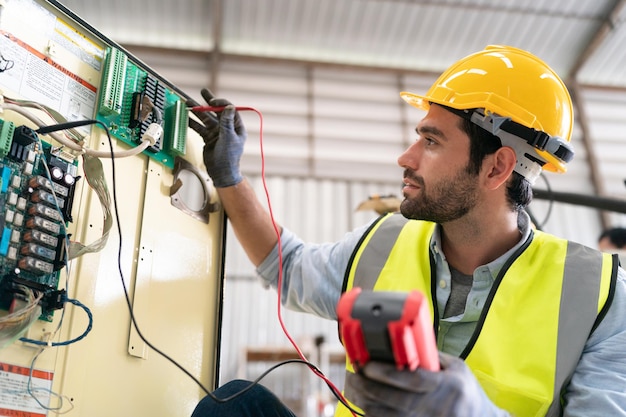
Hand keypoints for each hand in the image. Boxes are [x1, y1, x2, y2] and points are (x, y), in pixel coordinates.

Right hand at [188, 88, 245, 187]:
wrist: (221, 172)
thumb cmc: (228, 157)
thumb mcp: (228, 138)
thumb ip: (227, 122)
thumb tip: (229, 107)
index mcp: (236, 127)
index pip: (229, 110)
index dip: (221, 103)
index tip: (212, 100)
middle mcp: (227, 128)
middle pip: (217, 111)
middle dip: (209, 102)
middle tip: (203, 91)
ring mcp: (217, 133)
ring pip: (206, 119)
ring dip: (198, 111)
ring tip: (188, 103)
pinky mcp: (208, 138)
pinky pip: (200, 127)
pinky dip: (193, 122)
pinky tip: (186, 117)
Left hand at [347, 353, 508, 416]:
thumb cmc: (467, 391)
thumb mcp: (457, 368)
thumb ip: (431, 356)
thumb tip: (401, 341)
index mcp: (447, 386)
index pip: (411, 380)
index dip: (385, 373)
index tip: (366, 365)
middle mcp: (437, 408)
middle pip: (393, 400)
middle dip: (367, 387)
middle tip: (352, 375)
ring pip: (388, 416)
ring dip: (365, 403)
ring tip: (352, 389)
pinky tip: (364, 406)